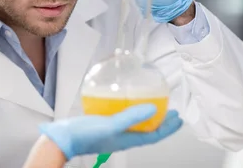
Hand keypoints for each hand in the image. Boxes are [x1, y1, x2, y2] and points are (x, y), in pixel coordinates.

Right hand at [38, 104, 182, 160]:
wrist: (64, 138)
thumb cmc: (85, 135)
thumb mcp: (111, 125)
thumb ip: (131, 117)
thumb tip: (153, 108)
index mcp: (127, 139)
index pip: (154, 135)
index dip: (168, 128)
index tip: (178, 119)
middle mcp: (122, 137)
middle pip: (147, 129)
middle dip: (160, 121)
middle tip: (170, 111)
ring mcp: (113, 131)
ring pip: (135, 124)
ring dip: (146, 115)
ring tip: (152, 105)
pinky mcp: (103, 125)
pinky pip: (122, 118)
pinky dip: (128, 111)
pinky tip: (123, 102)